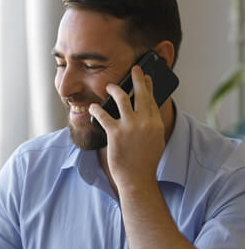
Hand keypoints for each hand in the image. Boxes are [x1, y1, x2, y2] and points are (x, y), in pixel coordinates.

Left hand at [89, 65, 165, 189]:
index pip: (152, 99)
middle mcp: (145, 122)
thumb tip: (146, 112)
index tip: (146, 77)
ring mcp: (130, 126)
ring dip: (114, 89)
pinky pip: (103, 115)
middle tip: (135, 68)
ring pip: (122, 99)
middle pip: (141, 93)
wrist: (137, 179)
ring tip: (109, 86)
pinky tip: (92, 107)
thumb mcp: (155, 141)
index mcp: (156, 123)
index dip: (148, 85)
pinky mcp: (115, 133)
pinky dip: (96, 109)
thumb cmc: (145, 162)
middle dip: (137, 78)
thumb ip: (152, 125)